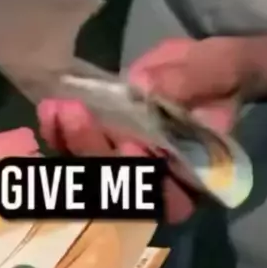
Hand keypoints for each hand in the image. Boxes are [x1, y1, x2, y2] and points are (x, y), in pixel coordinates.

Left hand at [38, 37, 246, 222]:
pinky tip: (50, 109)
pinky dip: (57, 134)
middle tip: (77, 113)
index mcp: (194, 177)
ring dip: (68, 143)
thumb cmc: (217, 74)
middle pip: (118, 189)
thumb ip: (188, 82)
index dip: (146, 184)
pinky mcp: (98, 148)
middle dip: (93, 153)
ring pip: (88, 173)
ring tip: (59, 107)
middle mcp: (156, 184)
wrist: (195, 68)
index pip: (169, 199)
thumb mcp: (216, 70)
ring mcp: (122, 168)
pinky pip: (69, 152)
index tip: (131, 146)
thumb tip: (145, 87)